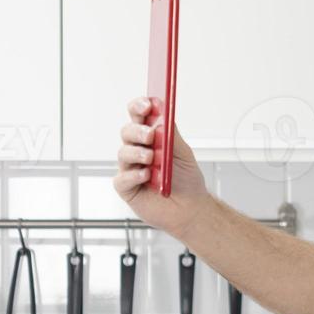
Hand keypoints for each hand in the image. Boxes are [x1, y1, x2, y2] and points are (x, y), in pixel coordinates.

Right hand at [112, 96, 210, 238]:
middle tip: (151, 134)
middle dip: (138, 131)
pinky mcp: (126, 188)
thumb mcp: (183, 152)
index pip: (138, 116)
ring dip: (138, 153)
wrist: (190, 208)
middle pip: (127, 132)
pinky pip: (122, 178)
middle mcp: (137, 150)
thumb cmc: (186, 179)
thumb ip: (171, 133)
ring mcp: (130, 168)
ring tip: (152, 158)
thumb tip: (163, 110)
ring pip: (123, 152)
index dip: (138, 107)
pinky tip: (146, 176)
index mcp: (151, 138)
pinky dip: (134, 175)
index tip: (146, 105)